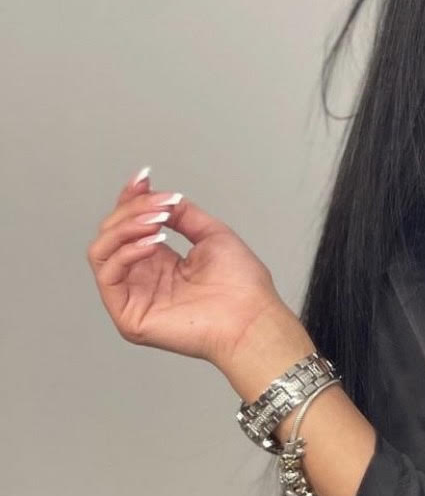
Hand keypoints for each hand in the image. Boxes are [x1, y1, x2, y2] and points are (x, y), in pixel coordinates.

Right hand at [87, 168, 288, 368]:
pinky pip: (109, 275)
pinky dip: (126, 251)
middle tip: (159, 205)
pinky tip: (154, 242)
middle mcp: (142, 278)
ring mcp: (133, 297)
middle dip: (132, 209)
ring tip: (156, 222)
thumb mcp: (212, 235)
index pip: (130, 226)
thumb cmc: (242, 286)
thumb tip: (161, 196)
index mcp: (160, 262)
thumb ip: (183, 215)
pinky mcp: (129, 315)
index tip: (143, 177)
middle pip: (112, 234)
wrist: (252, 317)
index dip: (131, 199)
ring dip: (125, 227)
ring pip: (101, 251)